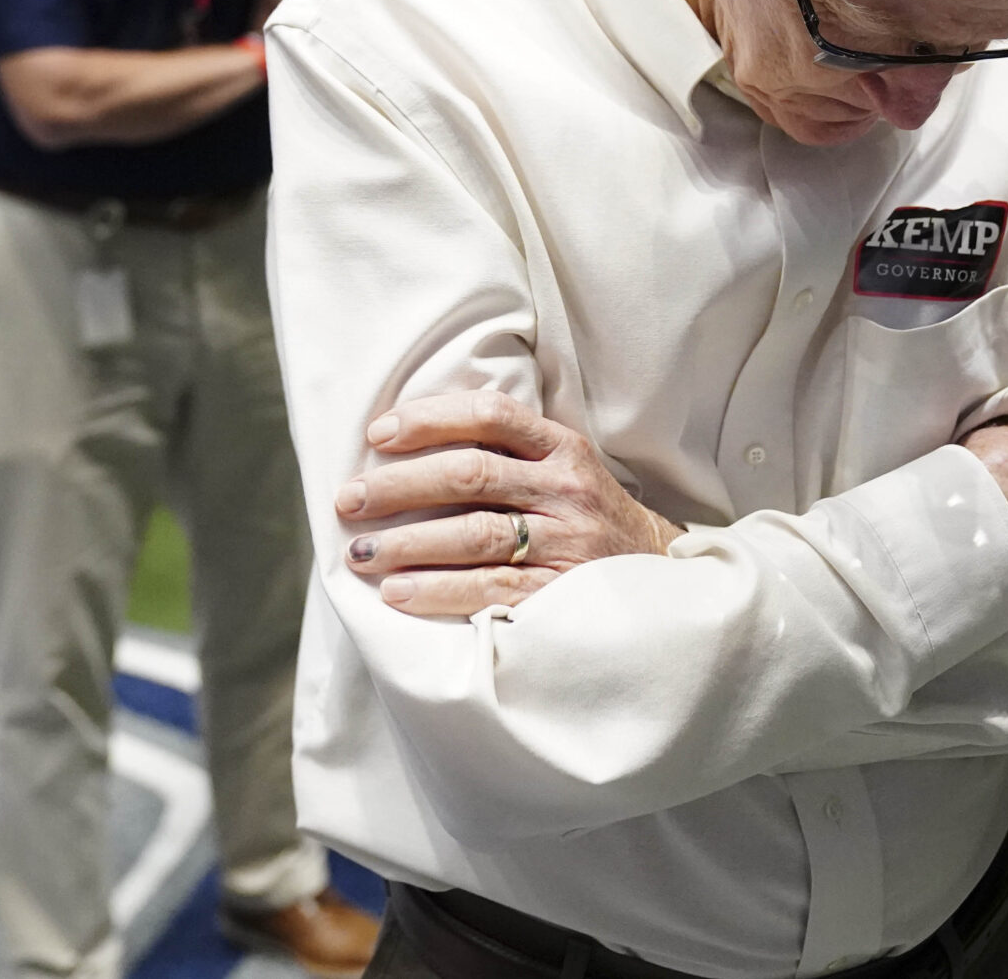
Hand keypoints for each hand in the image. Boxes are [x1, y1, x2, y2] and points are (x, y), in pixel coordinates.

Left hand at [337, 390, 681, 616]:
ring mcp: (566, 541)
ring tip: (359, 552)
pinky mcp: (561, 592)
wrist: (657, 578)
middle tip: (350, 500)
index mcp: (562, 447)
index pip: (490, 415)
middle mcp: (566, 488)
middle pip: (470, 474)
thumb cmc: (586, 519)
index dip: (429, 419)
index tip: (377, 435)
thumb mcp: (563, 470)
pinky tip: (397, 592)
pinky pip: (490, 587)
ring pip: (474, 533)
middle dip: (399, 486)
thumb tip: (408, 446)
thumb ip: (507, 452)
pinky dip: (438, 590)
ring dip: (406, 543)